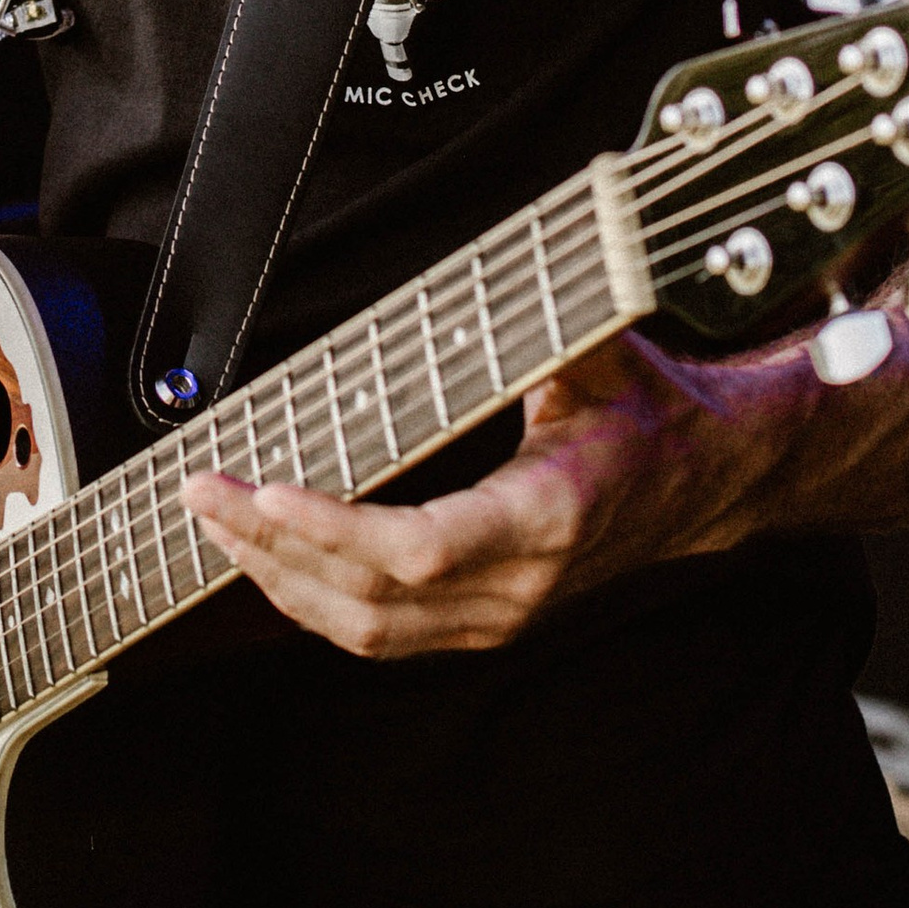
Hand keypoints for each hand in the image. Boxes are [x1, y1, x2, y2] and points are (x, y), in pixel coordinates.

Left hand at [181, 330, 765, 659]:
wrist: (707, 480)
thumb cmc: (650, 406)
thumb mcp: (604, 348)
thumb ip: (545, 320)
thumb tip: (495, 274)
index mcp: (545, 513)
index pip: (420, 548)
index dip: (335, 530)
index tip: (267, 490)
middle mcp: (519, 583)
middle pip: (369, 595)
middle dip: (269, 545)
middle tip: (201, 490)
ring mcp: (501, 615)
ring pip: (365, 628)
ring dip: (277, 579)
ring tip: (216, 523)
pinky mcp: (485, 624)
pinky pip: (381, 633)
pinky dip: (311, 599)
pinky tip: (267, 557)